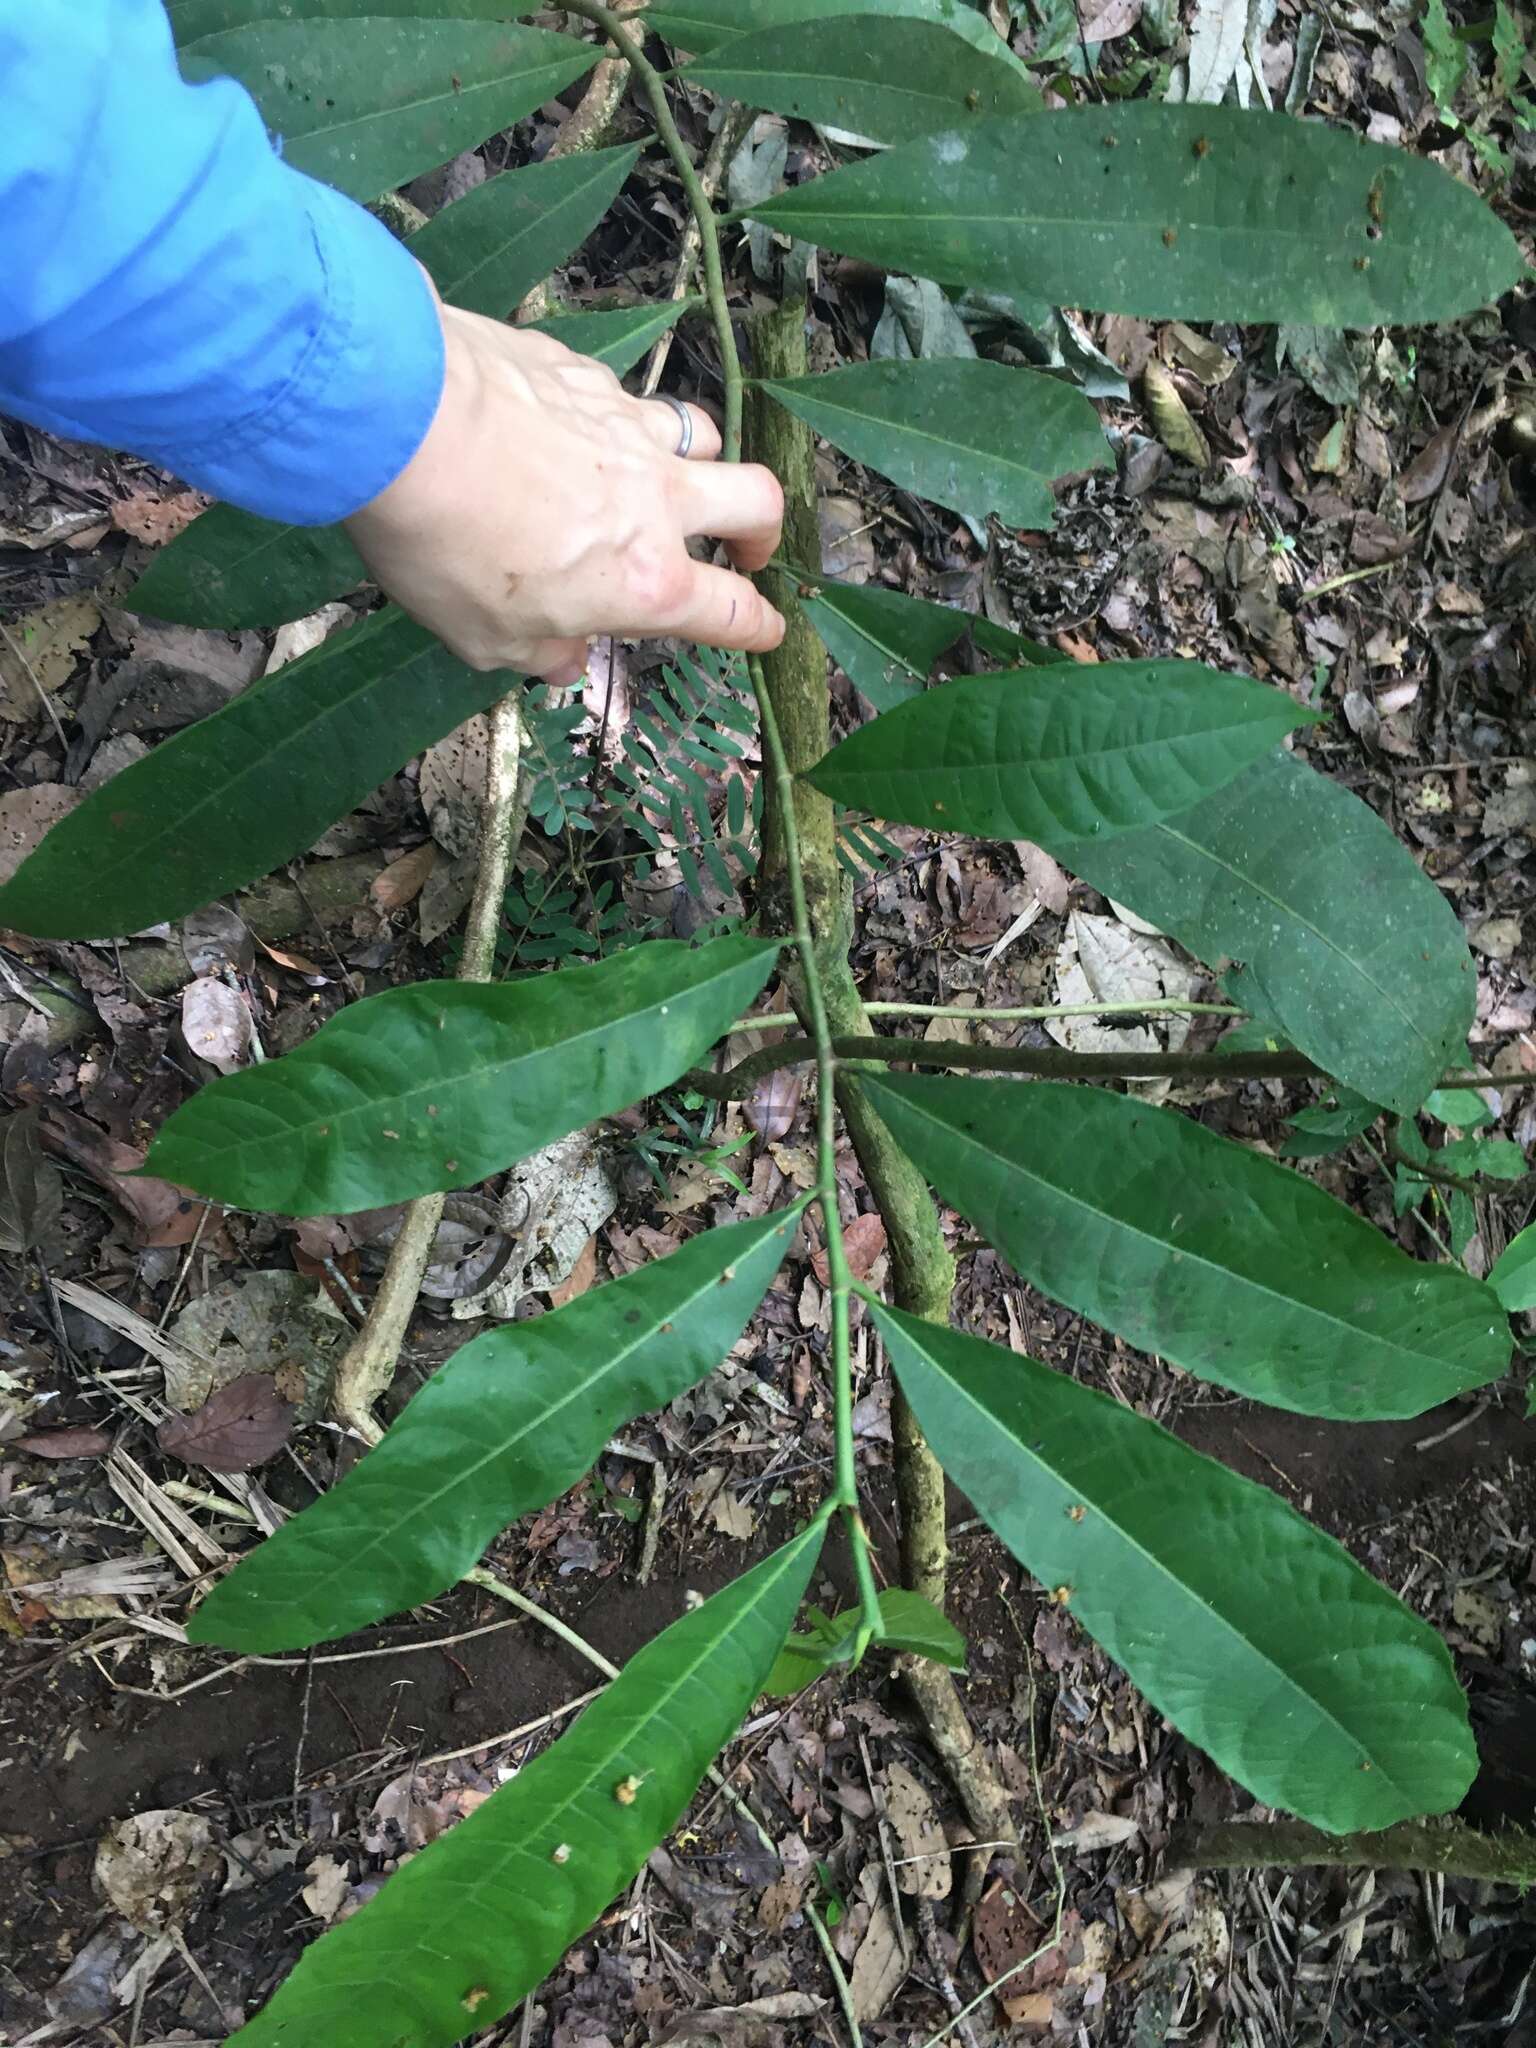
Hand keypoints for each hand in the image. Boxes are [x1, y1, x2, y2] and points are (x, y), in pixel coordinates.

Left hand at [343, 300, 784, 684]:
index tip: (767, 630)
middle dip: (762, 532)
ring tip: (663, 477)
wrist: (397, 418)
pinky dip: (615, 418)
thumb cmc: (441, 546)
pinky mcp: (583, 372)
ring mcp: (626, 424)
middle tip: (742, 546)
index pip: (731, 612)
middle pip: (756, 503)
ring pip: (701, 433)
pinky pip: (623, 396)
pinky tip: (570, 427)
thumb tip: (566, 659)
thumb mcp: (484, 637)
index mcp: (644, 582)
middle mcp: (656, 499)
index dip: (759, 627)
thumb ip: (539, 652)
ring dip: (697, 460)